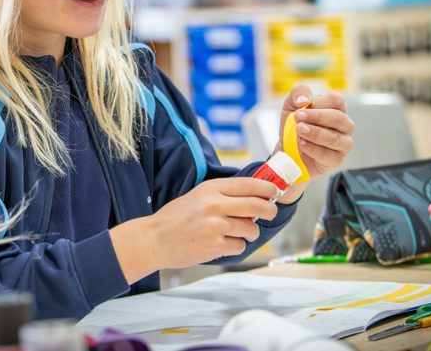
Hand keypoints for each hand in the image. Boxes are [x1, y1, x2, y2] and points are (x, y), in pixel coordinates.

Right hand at [110, 178, 278, 283]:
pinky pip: (239, 245)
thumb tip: (253, 196)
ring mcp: (215, 225)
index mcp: (210, 189)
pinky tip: (223, 243)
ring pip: (250, 228)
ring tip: (238, 233)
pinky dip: (236, 246)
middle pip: (257, 206)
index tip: (276, 191)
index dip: (267, 188)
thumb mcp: (197, 196)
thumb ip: (222, 195)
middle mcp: (214, 204)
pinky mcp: (215, 245)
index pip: (249, 185)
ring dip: (250, 232)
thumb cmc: (175, 218)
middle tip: (270, 213)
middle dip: (269, 210)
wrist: (155, 239)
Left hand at [275, 84, 353, 178]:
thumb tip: (305, 98)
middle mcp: (344, 126)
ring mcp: (343, 144)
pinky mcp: (336, 160)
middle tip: (297, 117)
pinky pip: (328, 155)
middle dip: (317, 117)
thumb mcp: (290, 105)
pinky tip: (302, 144)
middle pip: (338, 118)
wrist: (287, 150)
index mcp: (336, 109)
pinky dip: (313, 148)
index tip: (300, 107)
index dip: (319, 102)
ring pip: (335, 138)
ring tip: (299, 130)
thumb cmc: (294, 126)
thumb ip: (298, 93)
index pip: (336, 100)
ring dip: (315, 133)